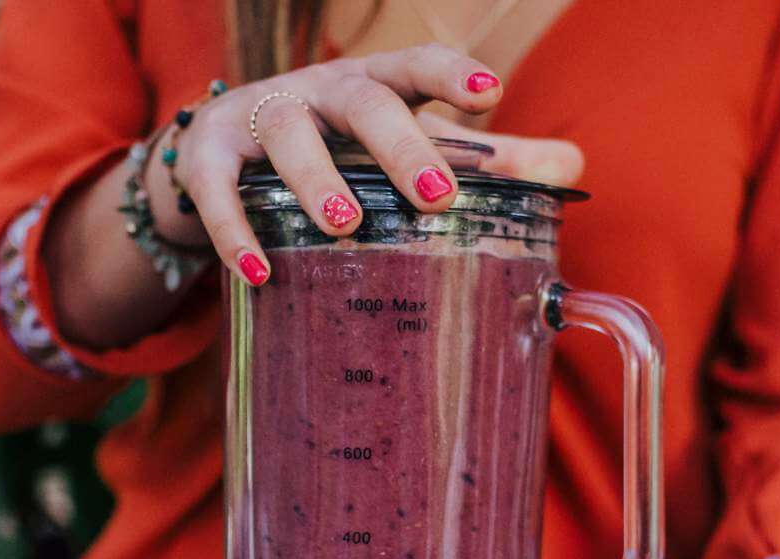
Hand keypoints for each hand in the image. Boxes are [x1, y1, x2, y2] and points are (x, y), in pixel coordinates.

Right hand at [148, 44, 582, 281]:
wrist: (221, 158)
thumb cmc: (337, 151)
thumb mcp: (406, 147)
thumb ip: (488, 161)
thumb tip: (572, 166)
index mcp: (377, 85)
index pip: (418, 66)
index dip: (453, 76)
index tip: (491, 94)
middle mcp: (321, 91)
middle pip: (364, 100)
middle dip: (399, 143)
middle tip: (435, 193)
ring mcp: (260, 116)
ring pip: (289, 133)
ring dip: (318, 179)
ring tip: (346, 226)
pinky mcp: (207, 155)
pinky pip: (217, 187)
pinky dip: (235, 228)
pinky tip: (260, 270)